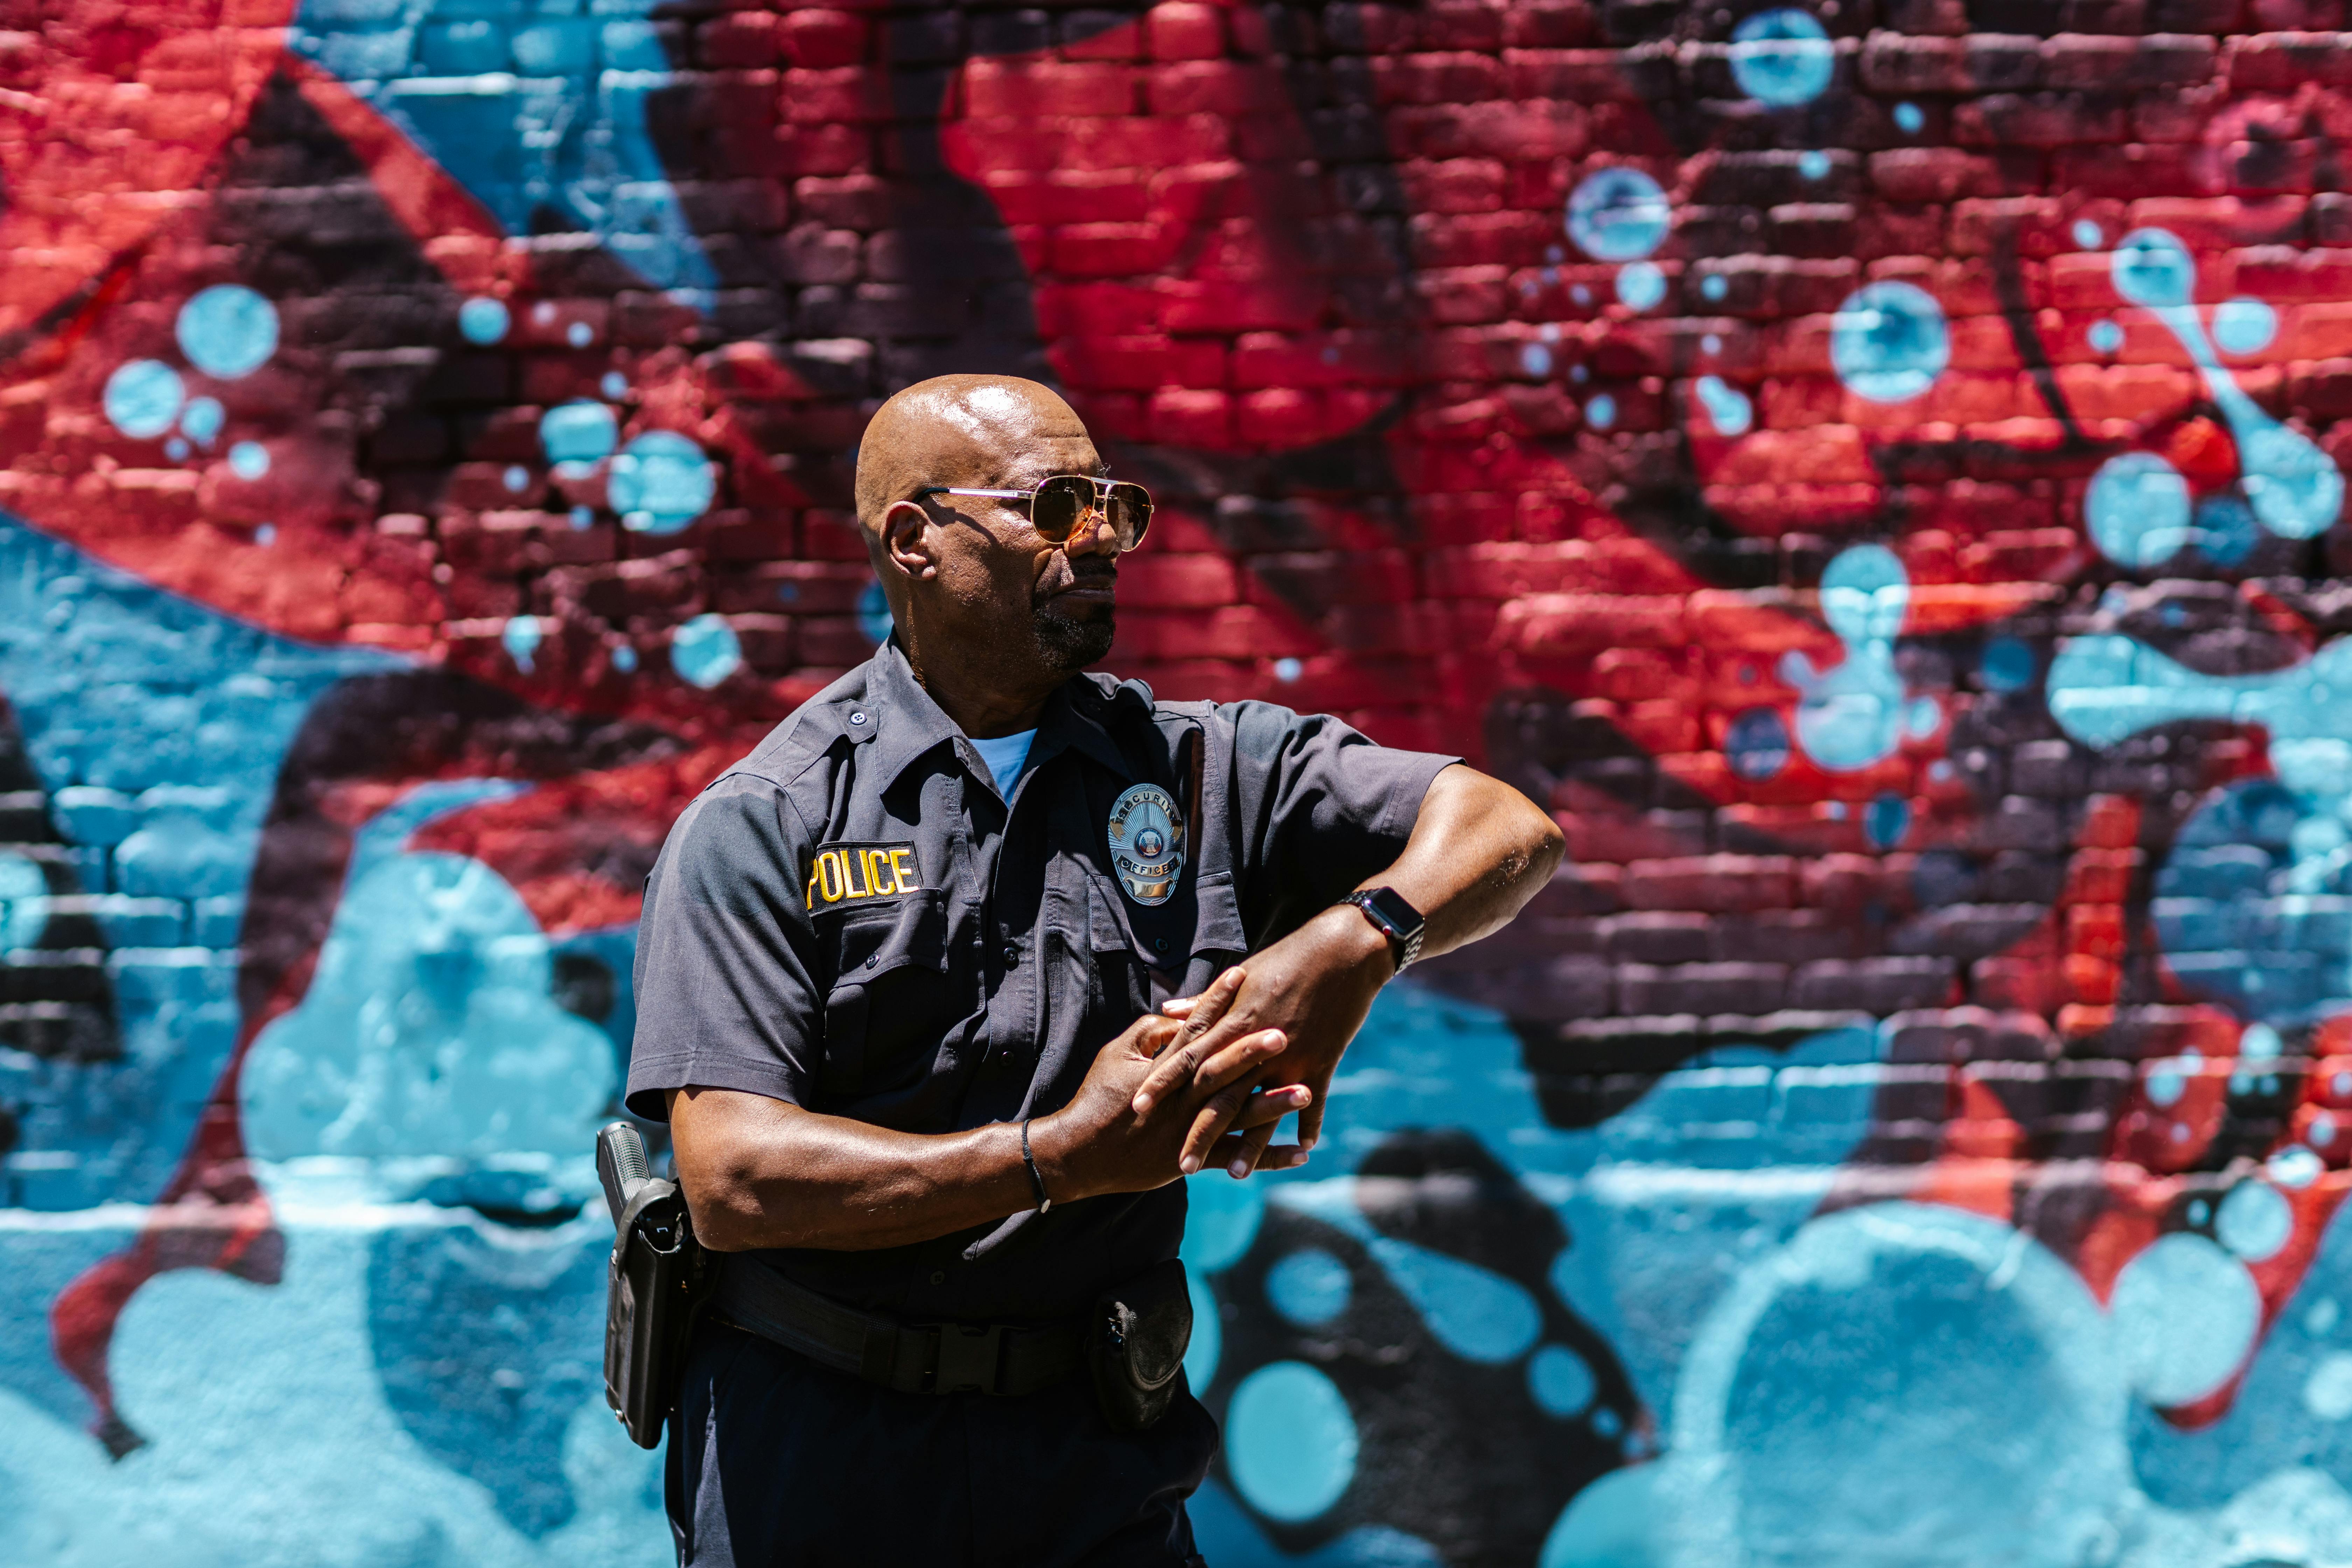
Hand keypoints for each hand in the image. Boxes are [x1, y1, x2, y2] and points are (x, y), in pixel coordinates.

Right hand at [1029, 966, 1312, 1200]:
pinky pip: (1236, 1157)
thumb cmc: (1096, 1098)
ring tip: (1307, 1090)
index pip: (1195, 1027)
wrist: (1078, 1153)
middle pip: (1221, 1068)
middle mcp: (1181, 1097)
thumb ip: (1148, 1033)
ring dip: (1272, 1103)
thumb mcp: (1116, 1055)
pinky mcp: (1194, 1159)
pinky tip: (1301, 1152)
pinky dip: (1268, 1156)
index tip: (1241, 972)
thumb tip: (1177, 1017)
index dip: (1217, 999)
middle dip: (1253, 1050)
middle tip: (1286, 1030)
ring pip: (1236, 1114)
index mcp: (1164, 1068)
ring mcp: (1188, 1129)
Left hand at [1132, 906, 1392, 1178]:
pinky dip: (1307, 1125)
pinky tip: (1301, 1150)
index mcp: (1232, 1021)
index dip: (1162, 1083)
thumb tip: (1168, 1013)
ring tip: (1235, 1174)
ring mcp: (1290, 1057)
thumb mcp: (1241, 980)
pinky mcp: (1321, 1061)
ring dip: (1250, 1145)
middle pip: (1221, 1095)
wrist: (1342, 951)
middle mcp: (1256, 1045)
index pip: (1188, 1058)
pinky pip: (1314, 1102)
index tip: (1138, 1107)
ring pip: (1264, 1110)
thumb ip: (1203, 1004)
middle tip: (1179, 1165)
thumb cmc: (1287, 959)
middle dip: (1198, 1131)